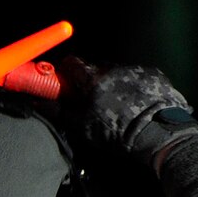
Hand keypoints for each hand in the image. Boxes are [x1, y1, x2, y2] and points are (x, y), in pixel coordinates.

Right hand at [58, 58, 197, 164]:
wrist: (158, 133)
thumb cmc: (117, 132)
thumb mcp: (83, 127)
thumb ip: (60, 112)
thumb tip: (38, 102)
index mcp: (93, 78)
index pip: (72, 63)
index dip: (66, 72)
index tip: (65, 83)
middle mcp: (114, 68)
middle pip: (96, 68)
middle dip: (91, 81)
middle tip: (92, 100)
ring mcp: (136, 69)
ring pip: (117, 73)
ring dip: (113, 84)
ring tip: (118, 105)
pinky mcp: (155, 74)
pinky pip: (138, 77)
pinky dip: (133, 87)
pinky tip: (137, 103)